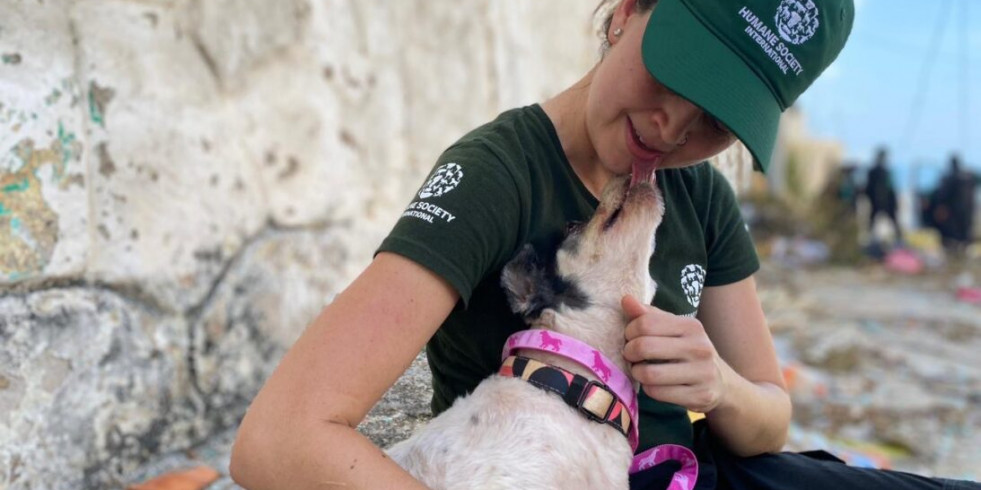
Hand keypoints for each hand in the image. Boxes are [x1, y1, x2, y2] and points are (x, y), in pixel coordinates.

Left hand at [621, 294, 728, 412]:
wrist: (720, 382)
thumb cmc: (687, 350)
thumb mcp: (672, 329)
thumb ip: (648, 315)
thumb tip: (626, 299)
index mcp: (692, 326)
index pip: (646, 323)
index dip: (629, 331)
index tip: (630, 337)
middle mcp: (700, 348)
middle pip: (644, 347)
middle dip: (629, 352)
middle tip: (630, 355)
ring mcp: (702, 373)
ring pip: (649, 374)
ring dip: (636, 372)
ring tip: (639, 370)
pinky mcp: (700, 396)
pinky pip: (657, 393)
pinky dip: (648, 389)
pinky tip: (653, 384)